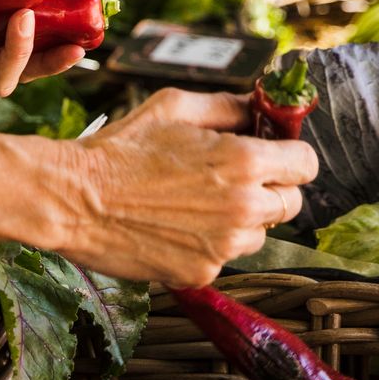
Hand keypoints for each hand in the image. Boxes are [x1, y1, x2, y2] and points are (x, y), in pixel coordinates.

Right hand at [56, 89, 318, 286]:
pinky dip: (207, 245)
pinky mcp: (201, 273)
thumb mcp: (174, 107)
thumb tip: (258, 106)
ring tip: (194, 205)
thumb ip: (228, 106)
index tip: (272, 157)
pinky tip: (173, 228)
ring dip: (239, 221)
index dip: (290, 158)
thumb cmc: (119, 149)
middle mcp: (243, 207)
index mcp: (243, 162)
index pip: (306, 165)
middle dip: (269, 189)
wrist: (72, 199)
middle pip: (290, 204)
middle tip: (230, 181)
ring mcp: (223, 246)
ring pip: (258, 234)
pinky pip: (223, 258)